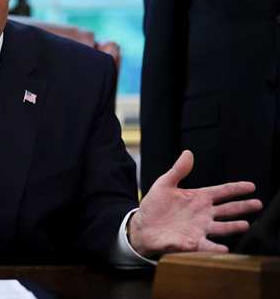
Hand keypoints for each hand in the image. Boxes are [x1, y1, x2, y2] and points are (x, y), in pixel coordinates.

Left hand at [128, 150, 262, 257]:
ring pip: (222, 227)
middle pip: (228, 209)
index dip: (236, 188)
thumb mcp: (164, 184)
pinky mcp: (193, 242)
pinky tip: (225, 248)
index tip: (251, 186)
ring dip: (234, 226)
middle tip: (258, 204)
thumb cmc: (154, 206)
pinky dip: (216, 248)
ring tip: (246, 224)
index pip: (222, 191)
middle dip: (243, 206)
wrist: (142, 227)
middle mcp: (203, 213)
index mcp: (198, 198)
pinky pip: (208, 246)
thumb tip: (188, 153)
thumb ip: (178, 170)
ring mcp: (200, 228)